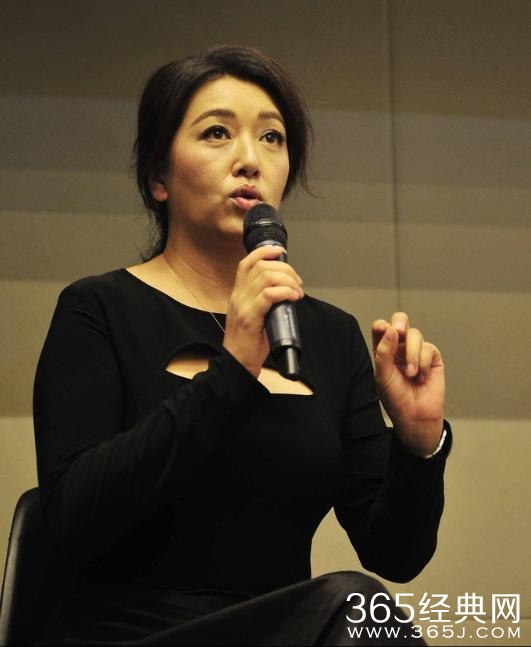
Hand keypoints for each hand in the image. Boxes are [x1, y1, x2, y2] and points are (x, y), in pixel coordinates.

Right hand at [223, 246, 303, 376]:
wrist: (237, 363)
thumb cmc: (248, 343)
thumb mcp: (254, 315)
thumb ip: (264, 300)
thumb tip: (286, 290)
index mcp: (238, 293)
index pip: (246, 263)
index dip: (264, 252)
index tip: (280, 252)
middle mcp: (238, 295)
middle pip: (261, 267)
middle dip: (285, 269)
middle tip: (297, 281)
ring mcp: (243, 305)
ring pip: (266, 278)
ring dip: (288, 280)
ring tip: (297, 291)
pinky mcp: (250, 317)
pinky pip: (269, 295)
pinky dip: (285, 292)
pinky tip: (293, 297)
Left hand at [372, 312, 444, 455]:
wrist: (416, 415)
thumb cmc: (395, 398)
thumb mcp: (383, 376)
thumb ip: (383, 352)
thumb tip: (391, 330)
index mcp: (383, 350)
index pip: (381, 329)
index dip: (382, 326)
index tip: (384, 330)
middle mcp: (399, 347)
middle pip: (400, 321)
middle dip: (400, 323)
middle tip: (400, 331)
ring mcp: (416, 351)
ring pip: (415, 335)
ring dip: (412, 354)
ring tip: (410, 374)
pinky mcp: (432, 358)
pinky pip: (428, 348)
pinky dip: (423, 362)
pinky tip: (421, 377)